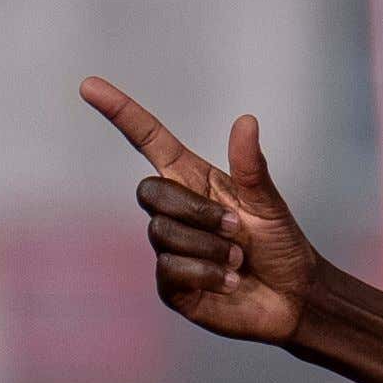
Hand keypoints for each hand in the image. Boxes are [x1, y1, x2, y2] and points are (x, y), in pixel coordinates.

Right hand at [81, 77, 321, 348]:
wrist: (293, 297)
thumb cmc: (281, 244)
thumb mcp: (268, 202)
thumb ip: (252, 167)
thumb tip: (246, 120)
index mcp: (194, 181)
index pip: (148, 140)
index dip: (120, 113)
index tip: (89, 85)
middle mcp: (175, 211)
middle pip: (150, 192)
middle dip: (197, 211)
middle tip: (238, 230)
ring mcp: (168, 248)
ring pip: (162, 233)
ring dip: (210, 247)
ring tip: (239, 260)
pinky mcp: (170, 285)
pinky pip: (170, 270)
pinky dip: (207, 274)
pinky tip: (229, 282)